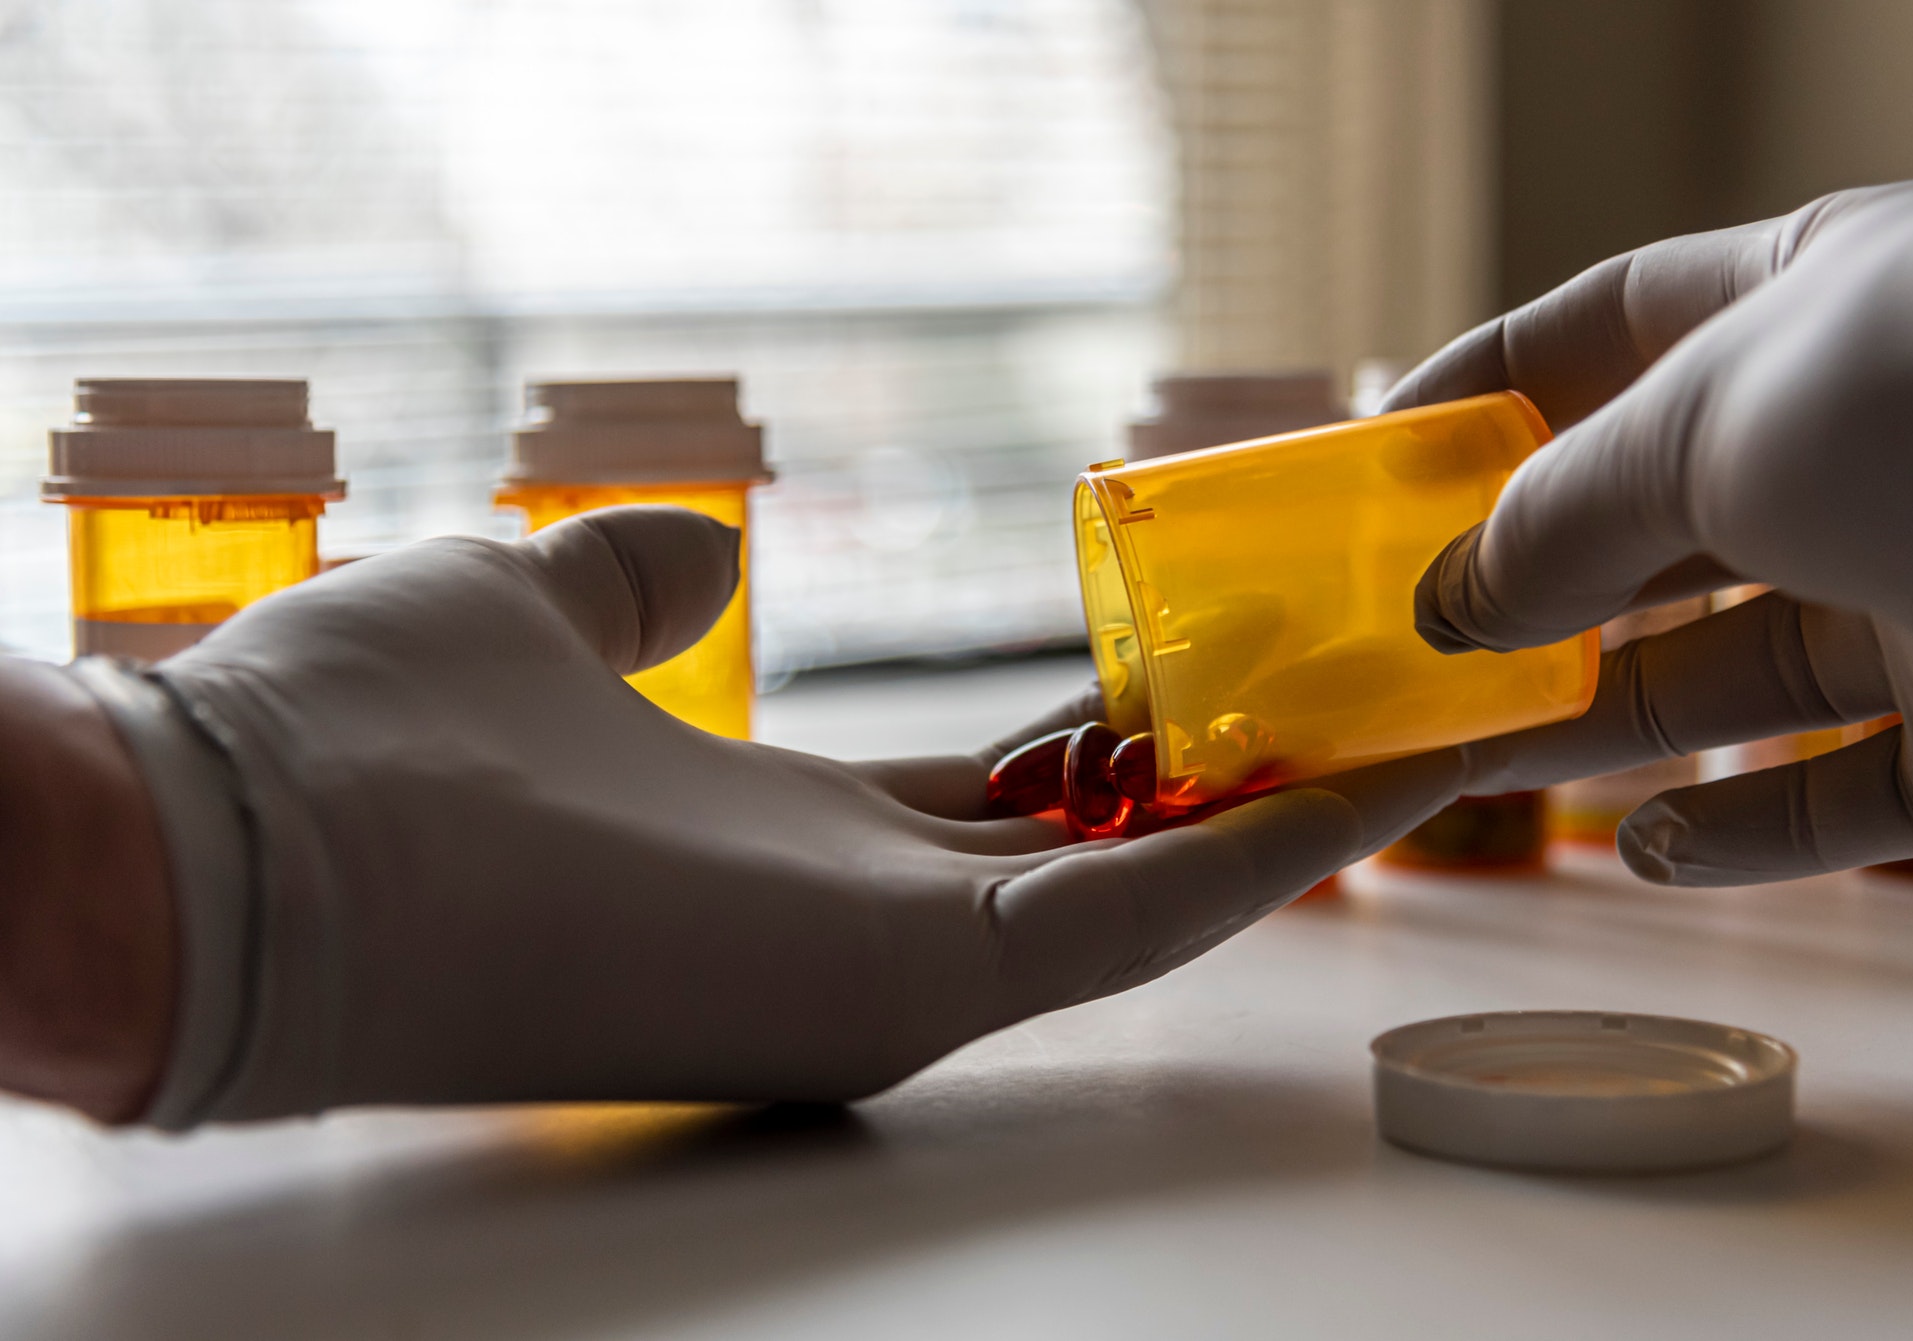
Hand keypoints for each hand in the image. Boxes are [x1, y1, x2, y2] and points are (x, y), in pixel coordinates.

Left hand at [74, 506, 1458, 1126]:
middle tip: (1391, 717)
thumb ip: (626, 592)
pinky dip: (1260, 857)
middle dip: (1244, 795)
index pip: (995, 808)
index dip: (1114, 756)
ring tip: (1444, 737)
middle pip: (1101, 862)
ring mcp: (892, 967)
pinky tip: (1377, 781)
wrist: (239, 847)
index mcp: (786, 842)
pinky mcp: (907, 983)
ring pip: (1151, 901)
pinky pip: (1129, 925)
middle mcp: (860, 923)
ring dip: (1299, 822)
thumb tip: (681, 552)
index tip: (1220, 693)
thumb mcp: (526, 613)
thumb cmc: (356, 732)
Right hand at [1384, 178, 1912, 883]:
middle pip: (1650, 523)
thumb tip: (1449, 602)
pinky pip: (1843, 794)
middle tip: (1399, 649)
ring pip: (1723, 674)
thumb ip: (1561, 509)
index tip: (1365, 468)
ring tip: (1465, 766)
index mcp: (1815, 301)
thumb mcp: (1721, 415)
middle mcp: (1869, 440)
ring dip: (1590, 727)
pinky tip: (1646, 846)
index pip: (1606, 331)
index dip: (1479, 393)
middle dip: (1519, 585)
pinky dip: (1740, 831)